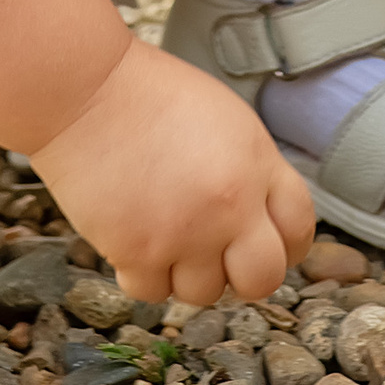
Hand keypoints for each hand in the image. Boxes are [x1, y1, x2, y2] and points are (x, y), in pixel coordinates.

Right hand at [29, 35, 314, 305]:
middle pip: (263, 278)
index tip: (267, 244)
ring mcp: (184, 234)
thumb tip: (260, 219)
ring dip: (188, 272)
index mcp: (257, 164)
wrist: (85, 91)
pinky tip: (134, 238)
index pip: (299, 229)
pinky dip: (143, 274)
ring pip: (204, 292)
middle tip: (219, 256)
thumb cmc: (151, 95)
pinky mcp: (137, 253)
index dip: (287, 243)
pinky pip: (153, 292)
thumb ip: (252, 170)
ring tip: (165, 233)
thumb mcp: (226, 120)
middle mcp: (230, 206)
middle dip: (245, 274)